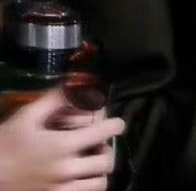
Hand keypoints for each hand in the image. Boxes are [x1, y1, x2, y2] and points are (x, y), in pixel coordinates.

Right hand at [0, 88, 124, 190]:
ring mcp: (62, 190)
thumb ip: (54, 99)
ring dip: (100, 171)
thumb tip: (76, 85)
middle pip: (107, 160)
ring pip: (100, 183)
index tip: (115, 123)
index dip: (115, 124)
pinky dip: (89, 186)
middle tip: (99, 143)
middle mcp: (66, 170)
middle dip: (107, 148)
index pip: (104, 132)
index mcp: (62, 145)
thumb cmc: (6, 145)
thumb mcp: (27, 117)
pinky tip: (81, 178)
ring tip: (92, 162)